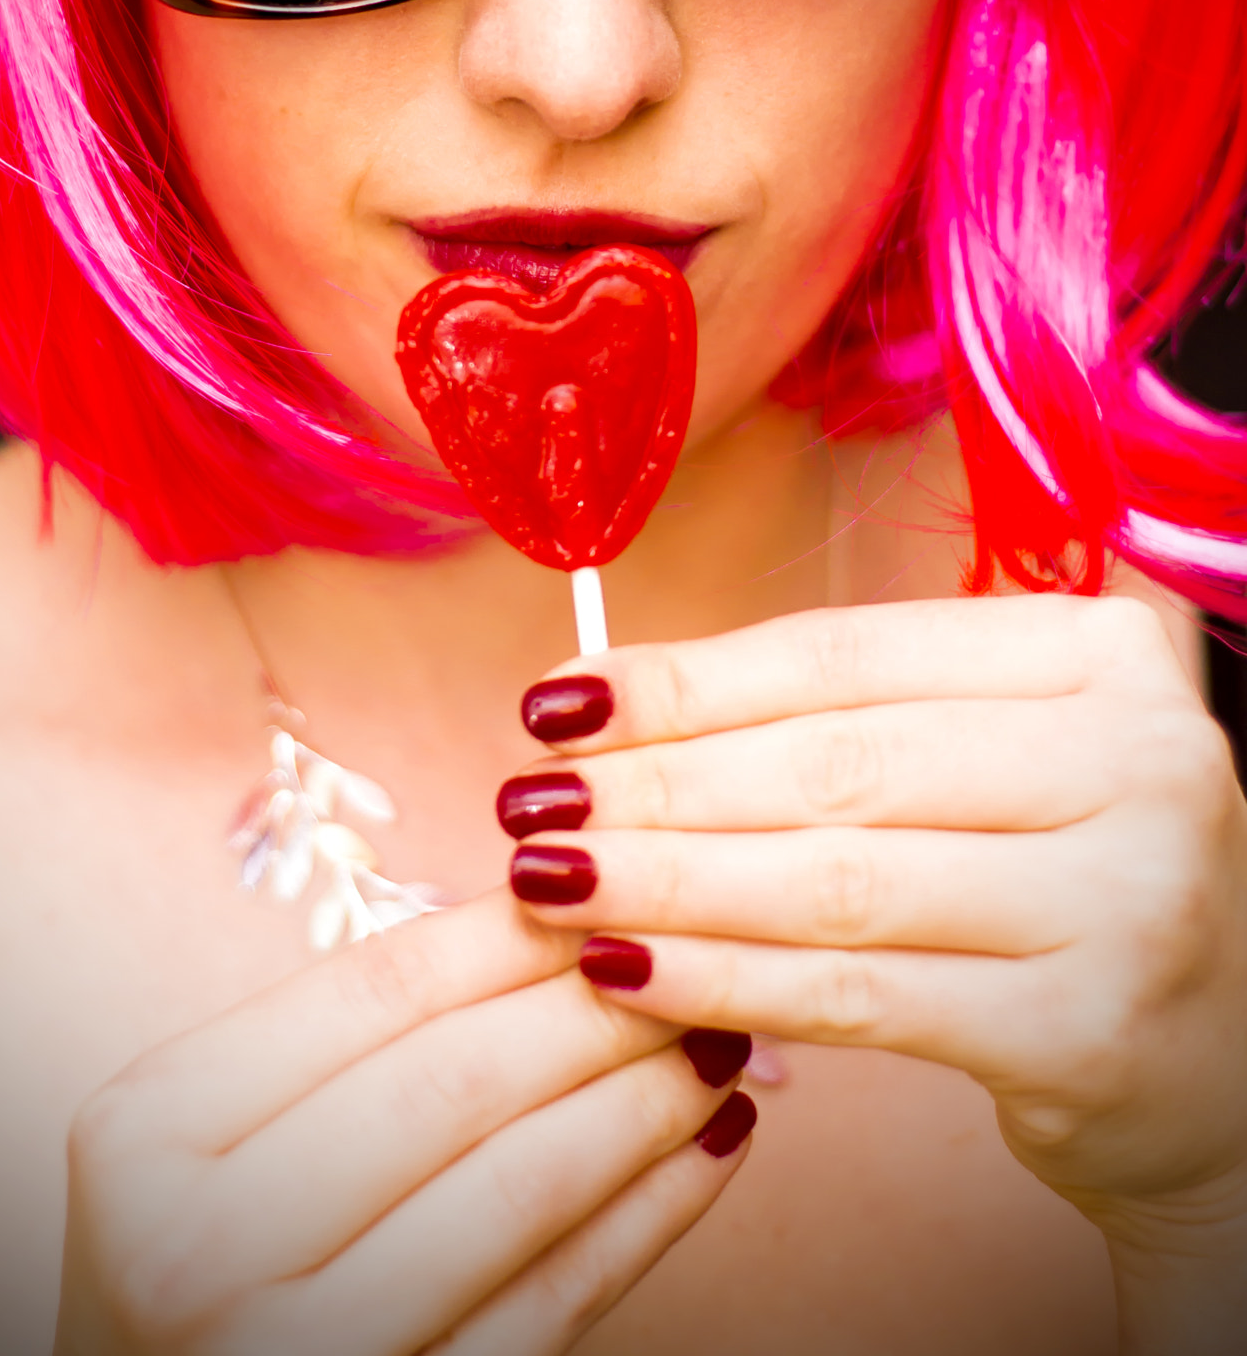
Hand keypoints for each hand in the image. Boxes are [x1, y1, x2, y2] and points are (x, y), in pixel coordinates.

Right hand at [53, 889, 753, 1355]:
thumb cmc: (201, 1257)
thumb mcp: (211, 1137)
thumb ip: (341, 1045)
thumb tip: (547, 915)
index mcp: (150, 1128)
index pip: (372, 991)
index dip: (510, 932)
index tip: (608, 880)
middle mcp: (196, 1239)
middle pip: (452, 1082)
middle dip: (597, 1008)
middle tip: (692, 954)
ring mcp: (287, 1347)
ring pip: (514, 1190)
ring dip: (640, 1104)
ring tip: (716, 1043)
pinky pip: (548, 1308)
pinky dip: (644, 1219)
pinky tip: (707, 1154)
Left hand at [500, 597, 1246, 1346]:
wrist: (1215, 1052)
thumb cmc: (1058, 870)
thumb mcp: (990, 758)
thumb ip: (845, 718)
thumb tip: (612, 708)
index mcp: (1095, 653)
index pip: (848, 656)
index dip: (689, 679)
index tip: (559, 701)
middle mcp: (1134, 757)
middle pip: (833, 763)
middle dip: (655, 784)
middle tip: (528, 799)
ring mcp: (1125, 895)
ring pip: (833, 881)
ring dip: (665, 880)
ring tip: (547, 878)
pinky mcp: (1087, 1027)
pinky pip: (856, 996)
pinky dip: (723, 980)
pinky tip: (625, 970)